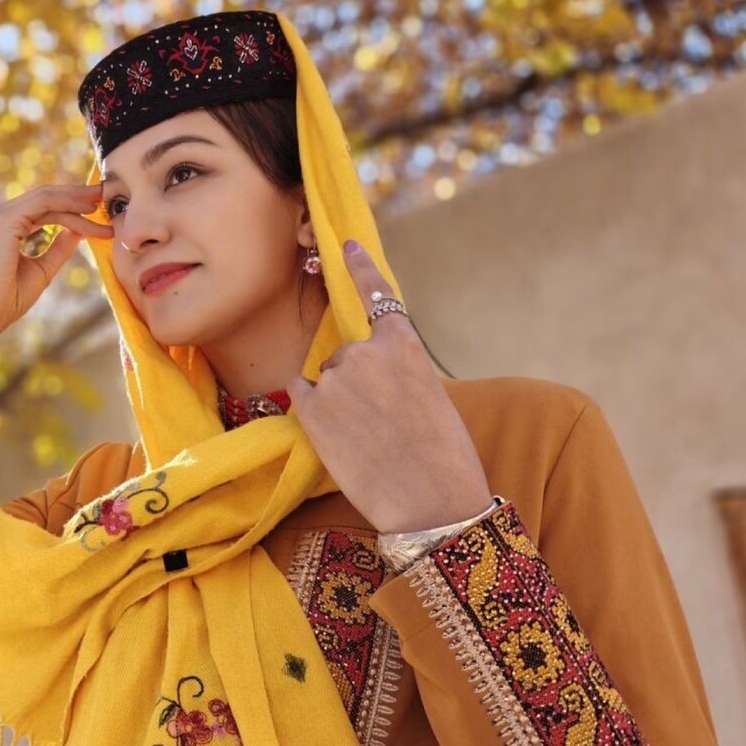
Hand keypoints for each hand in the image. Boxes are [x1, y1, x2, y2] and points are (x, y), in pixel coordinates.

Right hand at [0, 182, 113, 346]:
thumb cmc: (8, 298)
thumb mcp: (41, 269)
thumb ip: (58, 249)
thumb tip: (78, 234)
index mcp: (1, 226)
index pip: (40, 209)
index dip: (69, 207)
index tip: (96, 214)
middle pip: (43, 198)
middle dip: (75, 195)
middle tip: (103, 193)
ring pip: (46, 198)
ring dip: (75, 198)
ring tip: (101, 200)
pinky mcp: (5, 219)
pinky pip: (43, 203)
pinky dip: (67, 204)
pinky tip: (87, 211)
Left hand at [283, 242, 493, 534]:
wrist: (429, 501)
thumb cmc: (443, 457)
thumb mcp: (432, 397)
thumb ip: (399, 372)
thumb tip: (373, 375)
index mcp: (404, 344)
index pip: (377, 294)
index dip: (359, 269)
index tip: (343, 244)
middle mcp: (365, 351)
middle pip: (347, 356)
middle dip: (358, 385)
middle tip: (384, 426)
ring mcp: (334, 378)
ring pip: (327, 380)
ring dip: (338, 403)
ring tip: (367, 439)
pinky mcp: (310, 408)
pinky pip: (301, 396)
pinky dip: (313, 412)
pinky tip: (336, 436)